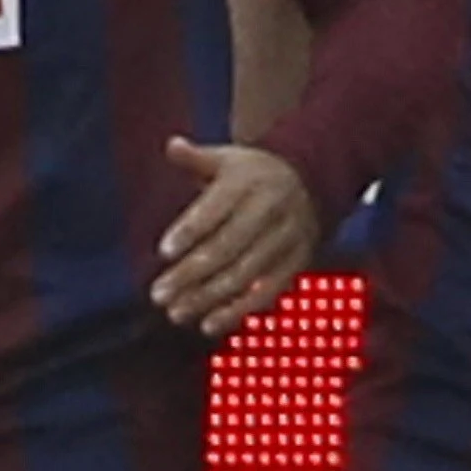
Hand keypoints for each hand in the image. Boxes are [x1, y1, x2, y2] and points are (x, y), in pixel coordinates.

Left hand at [152, 137, 318, 337]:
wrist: (311, 179)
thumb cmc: (254, 173)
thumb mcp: (228, 158)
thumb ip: (196, 158)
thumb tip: (172, 145)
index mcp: (248, 183)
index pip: (215, 209)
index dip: (189, 230)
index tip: (163, 252)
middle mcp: (270, 211)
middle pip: (226, 247)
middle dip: (190, 274)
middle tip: (159, 295)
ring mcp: (286, 240)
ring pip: (244, 274)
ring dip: (208, 298)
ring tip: (176, 313)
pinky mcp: (296, 263)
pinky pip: (268, 292)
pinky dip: (239, 311)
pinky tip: (210, 324)